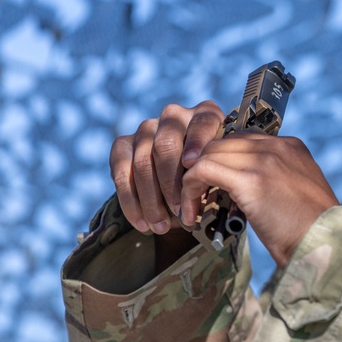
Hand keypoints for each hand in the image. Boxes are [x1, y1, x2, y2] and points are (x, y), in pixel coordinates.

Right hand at [111, 101, 225, 235]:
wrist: (184, 182)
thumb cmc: (211, 174)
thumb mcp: (221, 170)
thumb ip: (217, 171)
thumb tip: (212, 186)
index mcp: (205, 114)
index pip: (202, 123)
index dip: (196, 142)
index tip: (192, 164)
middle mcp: (174, 116)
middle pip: (166, 145)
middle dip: (171, 182)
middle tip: (179, 211)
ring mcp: (146, 128)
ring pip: (142, 162)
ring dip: (151, 200)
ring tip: (161, 226)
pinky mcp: (123, 144)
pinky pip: (120, 172)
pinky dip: (131, 202)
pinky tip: (142, 223)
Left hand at [179, 132, 339, 267]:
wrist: (325, 242)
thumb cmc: (312, 228)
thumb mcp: (299, 192)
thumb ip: (278, 179)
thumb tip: (247, 188)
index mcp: (291, 146)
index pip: (243, 139)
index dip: (223, 161)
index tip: (213, 186)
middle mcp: (277, 146)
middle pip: (221, 143)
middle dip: (202, 167)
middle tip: (196, 197)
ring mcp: (264, 160)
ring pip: (208, 154)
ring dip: (191, 180)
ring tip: (190, 208)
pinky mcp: (251, 180)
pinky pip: (203, 170)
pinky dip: (189, 189)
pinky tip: (191, 212)